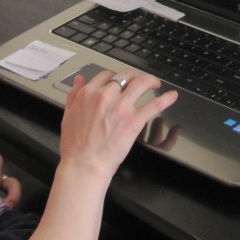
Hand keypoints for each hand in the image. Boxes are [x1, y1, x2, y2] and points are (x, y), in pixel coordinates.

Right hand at [60, 69, 177, 180]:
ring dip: (151, 81)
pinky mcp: (134, 120)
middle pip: (125, 75)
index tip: (121, 81)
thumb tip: (79, 80)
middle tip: (139, 80)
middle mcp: (105, 96)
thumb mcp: (68, 114)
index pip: (106, 75)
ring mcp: (121, 107)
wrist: (84, 164)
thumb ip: (74, 94)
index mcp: (88, 94)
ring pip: (141, 83)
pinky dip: (165, 99)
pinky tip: (171, 96)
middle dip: (134, 75)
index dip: (115, 76)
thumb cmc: (75, 145)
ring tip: (155, 83)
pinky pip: (154, 105)